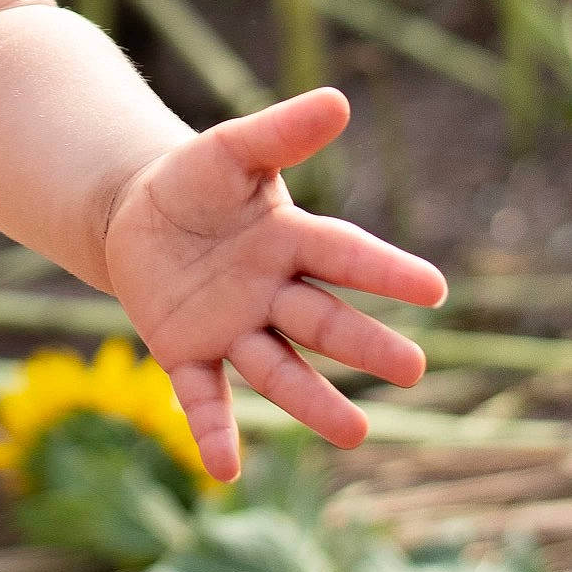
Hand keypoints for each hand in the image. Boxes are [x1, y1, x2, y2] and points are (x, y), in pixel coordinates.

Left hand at [102, 87, 447, 483]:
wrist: (137, 211)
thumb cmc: (198, 179)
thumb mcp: (232, 148)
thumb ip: (281, 131)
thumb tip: (340, 101)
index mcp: (289, 240)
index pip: (343, 255)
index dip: (385, 270)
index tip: (434, 287)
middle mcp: (271, 293)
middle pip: (322, 322)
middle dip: (363, 345)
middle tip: (411, 370)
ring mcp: (232, 327)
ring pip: (278, 369)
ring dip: (312, 402)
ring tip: (354, 434)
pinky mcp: (186, 352)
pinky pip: (204, 396)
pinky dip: (213, 432)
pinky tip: (224, 470)